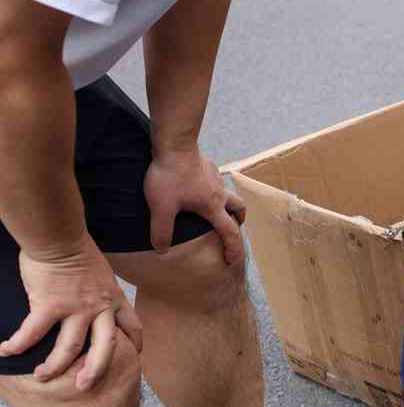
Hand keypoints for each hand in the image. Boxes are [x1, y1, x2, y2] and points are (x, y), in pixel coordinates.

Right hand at [1, 238, 141, 387]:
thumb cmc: (76, 251)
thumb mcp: (101, 274)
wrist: (59, 237)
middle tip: (83, 386)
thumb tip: (90, 300)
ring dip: (54, 366)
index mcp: (113, 298)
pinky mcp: (49, 305)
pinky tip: (6, 351)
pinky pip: (33, 333)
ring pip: (70, 348)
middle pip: (105, 348)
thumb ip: (99, 291)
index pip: (132, 325)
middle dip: (95, 371)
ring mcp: (76, 308)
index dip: (134, 344)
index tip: (134, 356)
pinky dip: (18, 344)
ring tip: (42, 376)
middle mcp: (99, 307)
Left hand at [143, 148, 246, 263]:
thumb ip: (161, 230)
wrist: (174, 145)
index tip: (232, 261)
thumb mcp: (162, 207)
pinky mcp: (208, 167)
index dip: (233, 249)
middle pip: (239, 209)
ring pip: (229, 195)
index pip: (230, 233)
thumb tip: (162, 249)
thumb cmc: (170, 176)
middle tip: (230, 229)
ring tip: (214, 210)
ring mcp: (215, 179)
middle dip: (238, 222)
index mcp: (213, 207)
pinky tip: (196, 188)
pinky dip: (212, 190)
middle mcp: (219, 193)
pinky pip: (215, 182)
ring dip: (227, 205)